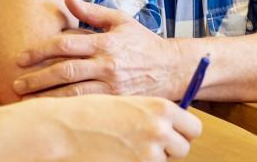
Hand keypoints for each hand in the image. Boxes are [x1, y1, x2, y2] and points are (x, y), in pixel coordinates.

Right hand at [0, 94, 202, 160]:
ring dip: (153, 158)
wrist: (61, 126)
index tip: (173, 134)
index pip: (194, 126)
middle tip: (152, 145)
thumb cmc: (90, 108)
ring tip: (130, 147)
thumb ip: (149, 111)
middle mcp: (159, 129)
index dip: (184, 132)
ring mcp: (147, 151)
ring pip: (166, 161)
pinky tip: (120, 155)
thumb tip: (168, 122)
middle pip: (184, 148)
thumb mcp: (125, 100)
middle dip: (171, 149)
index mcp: (160, 107)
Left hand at [12, 0, 183, 98]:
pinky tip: (51, 110)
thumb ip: (92, 11)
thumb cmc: (143, 43)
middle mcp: (108, 65)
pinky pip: (87, 107)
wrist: (173, 69)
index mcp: (106, 43)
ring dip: (47, 97)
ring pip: (74, 94)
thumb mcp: (120, 21)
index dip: (39, 50)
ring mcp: (113, 86)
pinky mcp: (117, 103)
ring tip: (26, 100)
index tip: (21, 57)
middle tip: (17, 83)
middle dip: (37, 78)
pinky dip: (67, 108)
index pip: (66, 45)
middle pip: (65, 71)